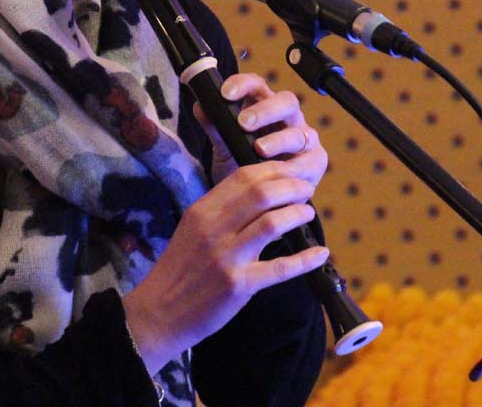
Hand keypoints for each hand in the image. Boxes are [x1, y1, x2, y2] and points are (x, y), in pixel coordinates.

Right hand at [121, 158, 328, 373]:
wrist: (159, 311)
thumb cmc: (181, 268)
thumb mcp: (193, 229)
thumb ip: (222, 210)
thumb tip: (260, 192)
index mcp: (202, 210)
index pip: (244, 176)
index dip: (275, 169)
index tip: (292, 172)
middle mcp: (214, 229)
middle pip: (262, 193)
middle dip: (293, 187)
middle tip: (307, 190)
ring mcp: (227, 257)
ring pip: (273, 224)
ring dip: (299, 214)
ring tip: (308, 214)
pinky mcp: (238, 285)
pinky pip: (280, 268)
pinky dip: (306, 260)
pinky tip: (321, 254)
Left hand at [192, 73, 327, 187]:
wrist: (258, 200)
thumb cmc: (243, 165)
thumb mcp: (224, 147)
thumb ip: (215, 128)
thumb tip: (200, 106)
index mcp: (264, 107)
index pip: (257, 86)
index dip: (243, 84)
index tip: (225, 93)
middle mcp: (288, 118)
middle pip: (286, 102)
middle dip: (265, 110)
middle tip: (243, 123)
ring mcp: (304, 138)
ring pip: (297, 132)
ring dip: (278, 140)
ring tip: (259, 148)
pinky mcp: (315, 161)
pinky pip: (309, 161)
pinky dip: (293, 167)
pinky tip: (280, 172)